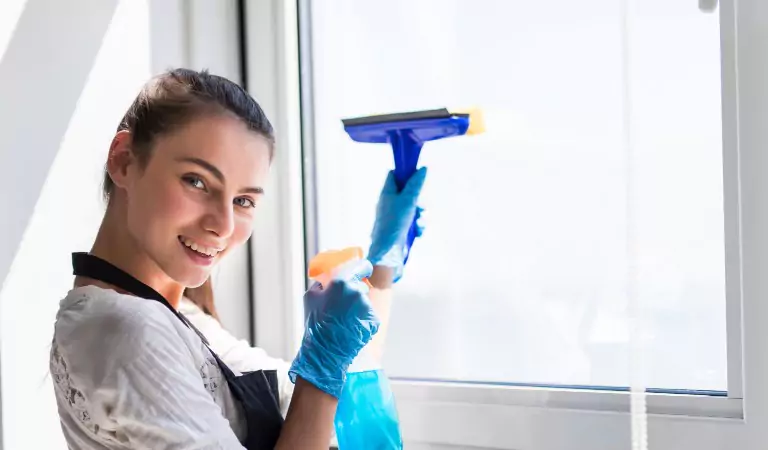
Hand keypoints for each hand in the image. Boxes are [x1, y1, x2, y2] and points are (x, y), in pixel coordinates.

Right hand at [288, 259, 379, 397]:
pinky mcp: (373, 321)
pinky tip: (351, 327)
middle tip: (344, 303)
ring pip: (365, 302)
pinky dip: (362, 319)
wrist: (325, 350)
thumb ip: (322, 283)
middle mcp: (358, 292)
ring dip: (358, 307)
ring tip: (345, 320)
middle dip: (355, 291)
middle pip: (362, 286)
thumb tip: (327, 280)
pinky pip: (369, 315)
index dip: (362, 267)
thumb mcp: (311, 297)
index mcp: (342, 282)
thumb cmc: (316, 323)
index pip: (362, 266)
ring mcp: (367, 307)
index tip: (363, 270)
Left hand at [368, 167, 426, 280]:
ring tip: (419, 223)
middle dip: (418, 200)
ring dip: (420, 216)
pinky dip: (417, 227)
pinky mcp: (400, 229)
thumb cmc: (395, 223)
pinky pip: (413, 223)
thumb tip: (423, 168)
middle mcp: (389, 204)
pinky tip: (417, 233)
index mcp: (386, 193)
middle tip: (421, 206)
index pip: (393, 175)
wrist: (388, 252)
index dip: (405, 173)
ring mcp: (394, 217)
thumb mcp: (408, 200)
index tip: (417, 175)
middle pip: (408, 193)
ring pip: (413, 209)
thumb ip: (416, 184)